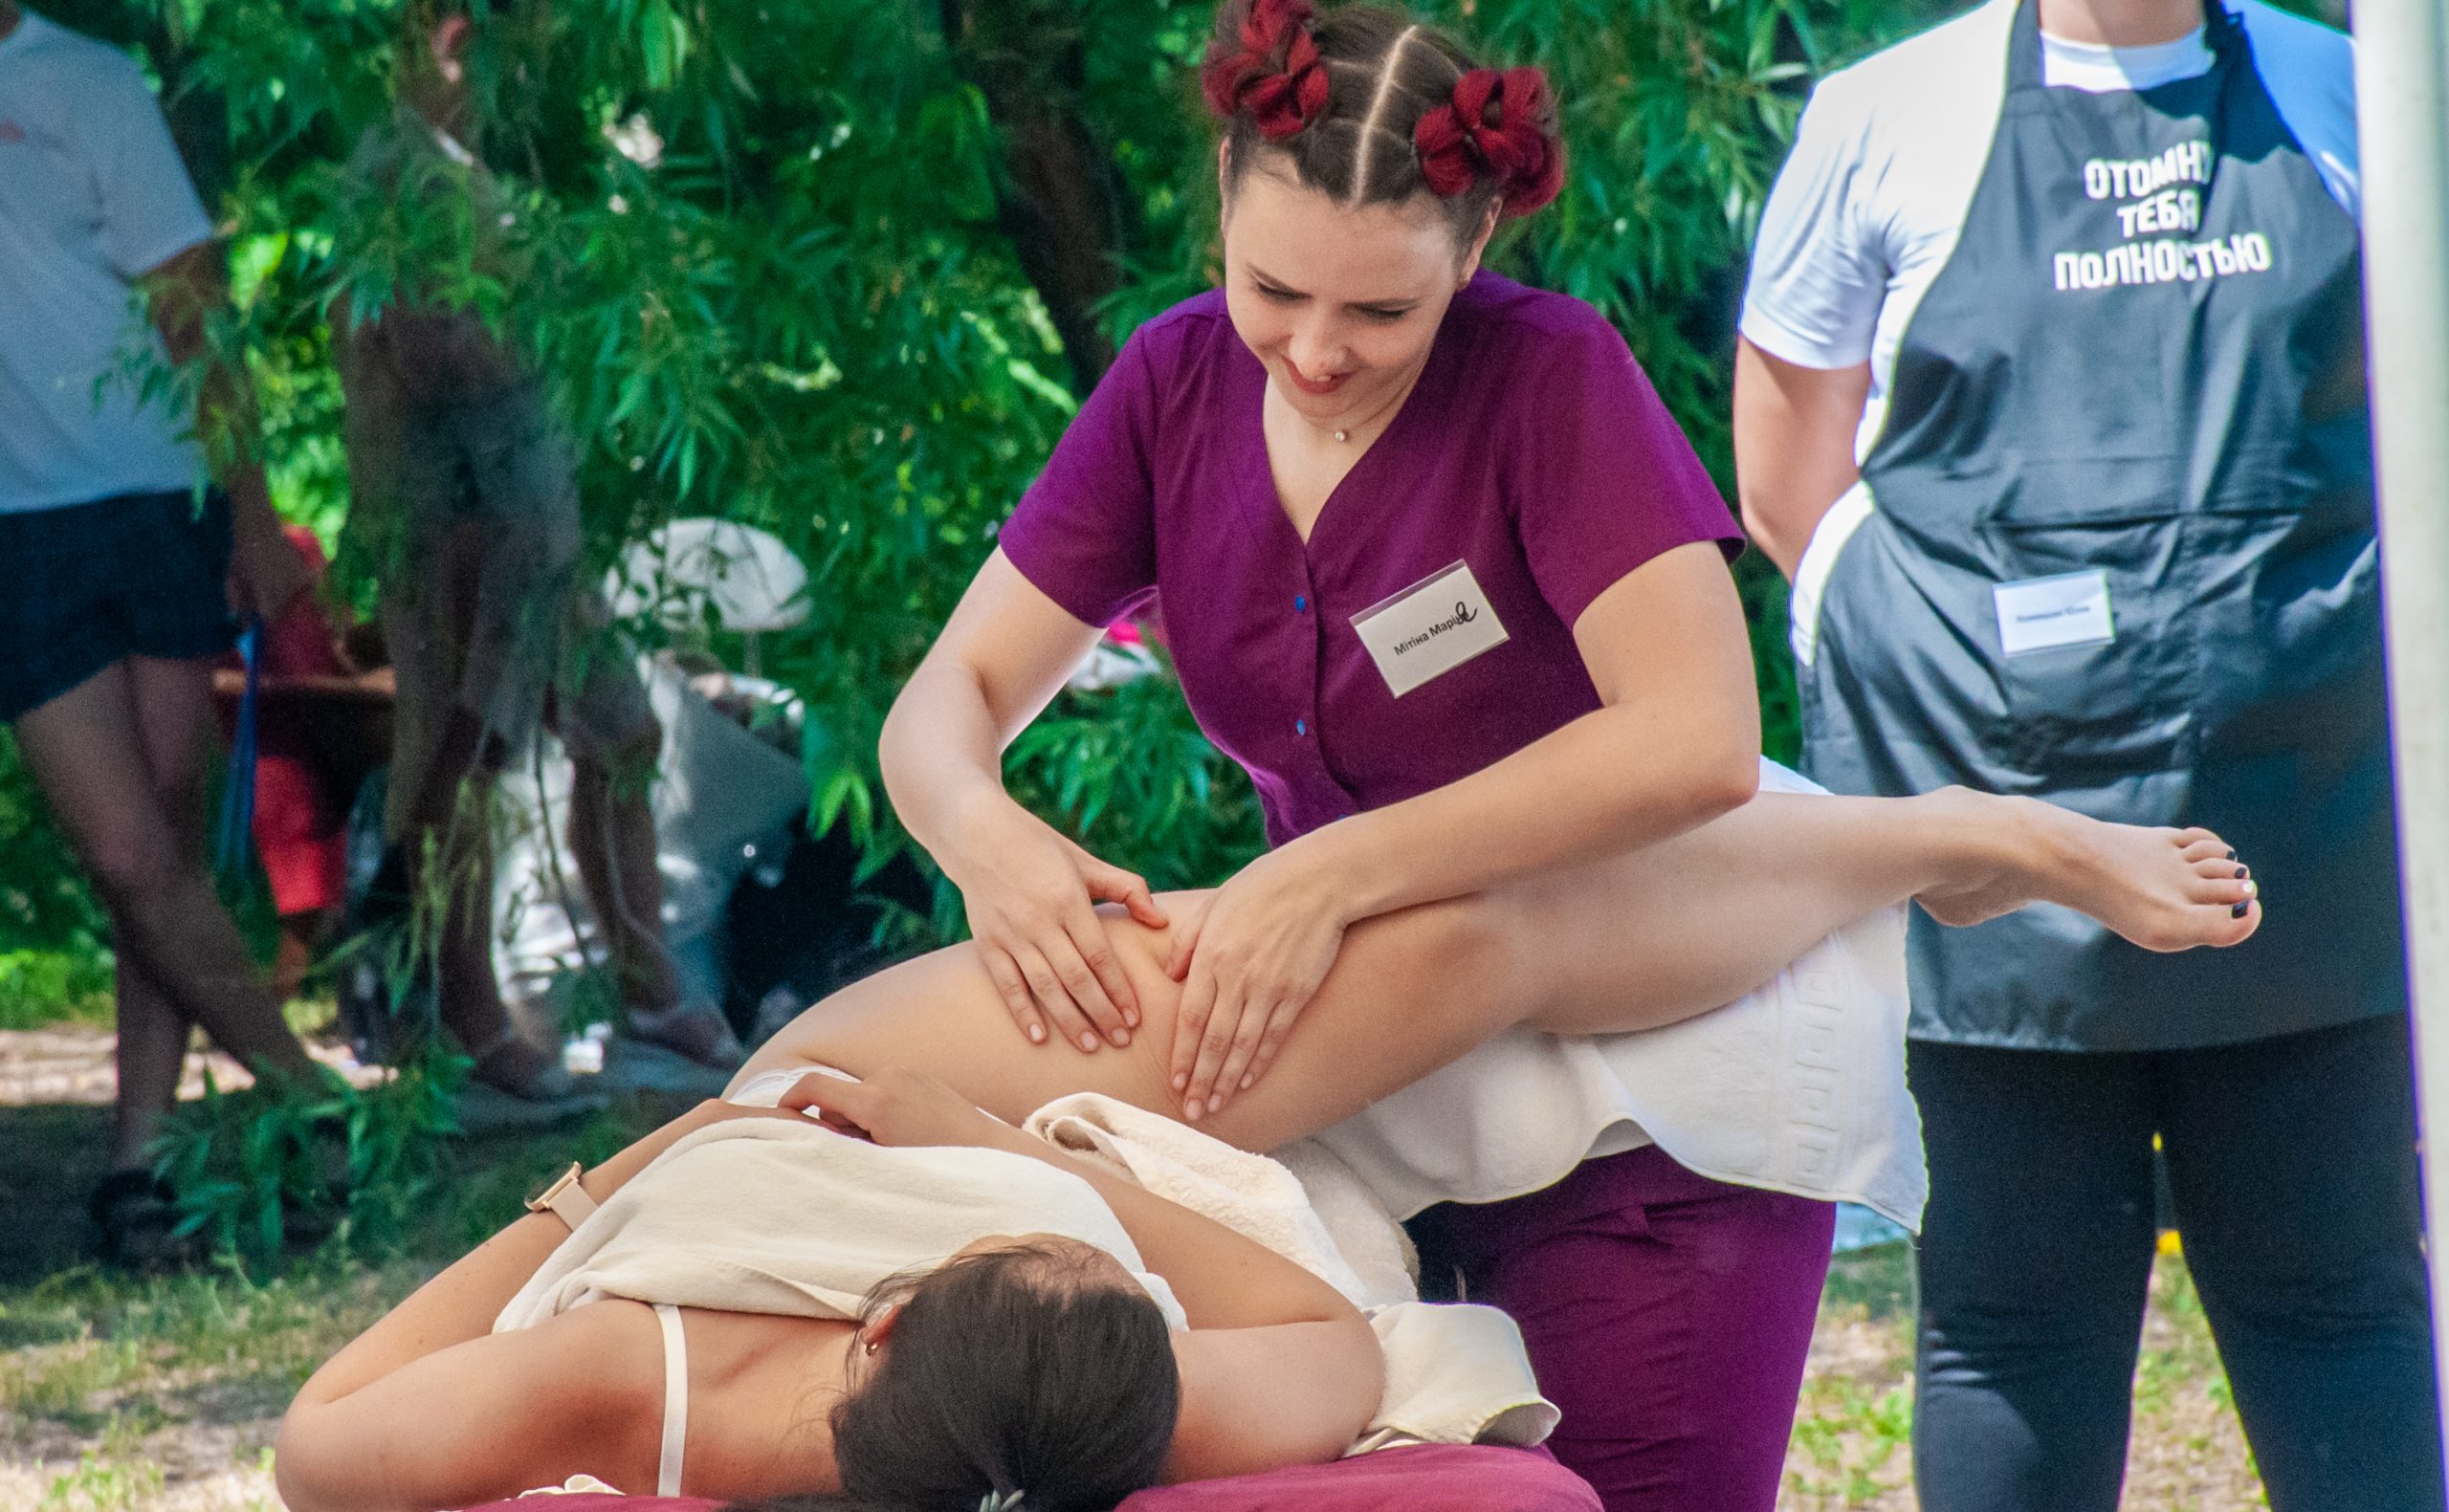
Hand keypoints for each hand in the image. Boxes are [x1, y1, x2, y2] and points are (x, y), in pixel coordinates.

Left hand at [224, 488, 310, 622]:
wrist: (260, 526)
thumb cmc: (242, 552)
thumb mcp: (233, 575)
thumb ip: (234, 598)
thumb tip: (237, 620)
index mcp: (264, 590)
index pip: (269, 617)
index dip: (263, 624)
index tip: (258, 625)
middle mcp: (282, 587)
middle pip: (281, 611)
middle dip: (271, 611)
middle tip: (264, 604)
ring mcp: (296, 579)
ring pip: (292, 601)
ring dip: (283, 599)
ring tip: (273, 584)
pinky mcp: (306, 572)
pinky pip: (305, 589)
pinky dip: (298, 588)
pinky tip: (287, 577)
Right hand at [776, 1068, 1021, 1152]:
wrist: (992, 1154)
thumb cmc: (936, 1168)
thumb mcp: (880, 1164)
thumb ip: (842, 1145)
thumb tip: (811, 1135)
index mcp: (876, 1100)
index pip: (813, 1086)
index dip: (789, 1101)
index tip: (782, 1119)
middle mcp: (889, 1078)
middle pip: (837, 1095)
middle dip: (837, 1122)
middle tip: (857, 1153)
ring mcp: (908, 1073)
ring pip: (861, 1094)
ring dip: (861, 1117)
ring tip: (889, 1148)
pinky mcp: (923, 1076)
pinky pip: (885, 1090)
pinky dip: (881, 1109)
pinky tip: (905, 1135)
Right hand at [947, 795, 1167, 1054]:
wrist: (978, 834)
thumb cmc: (1040, 848)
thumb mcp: (1086, 862)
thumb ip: (1127, 888)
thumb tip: (1161, 920)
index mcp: (1068, 899)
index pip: (1099, 955)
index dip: (1118, 989)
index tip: (1135, 1017)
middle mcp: (1039, 920)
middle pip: (1075, 977)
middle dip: (1101, 1013)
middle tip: (1121, 1042)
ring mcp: (1011, 934)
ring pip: (1044, 987)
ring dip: (1069, 1020)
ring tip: (1091, 1046)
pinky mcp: (987, 943)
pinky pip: (1006, 984)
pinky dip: (1021, 1012)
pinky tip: (1039, 1037)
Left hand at [1164, 845, 1351, 1121]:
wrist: (1319, 881)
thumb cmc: (1261, 887)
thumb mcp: (1213, 905)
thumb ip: (1187, 942)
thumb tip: (1170, 976)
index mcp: (1211, 956)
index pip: (1190, 1019)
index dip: (1183, 1056)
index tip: (1175, 1083)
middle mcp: (1238, 977)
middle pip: (1214, 1041)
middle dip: (1201, 1080)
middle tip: (1191, 1111)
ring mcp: (1270, 987)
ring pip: (1243, 1045)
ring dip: (1227, 1080)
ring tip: (1215, 1106)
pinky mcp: (1297, 992)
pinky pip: (1275, 1035)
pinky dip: (1259, 1061)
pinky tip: (1247, 1081)